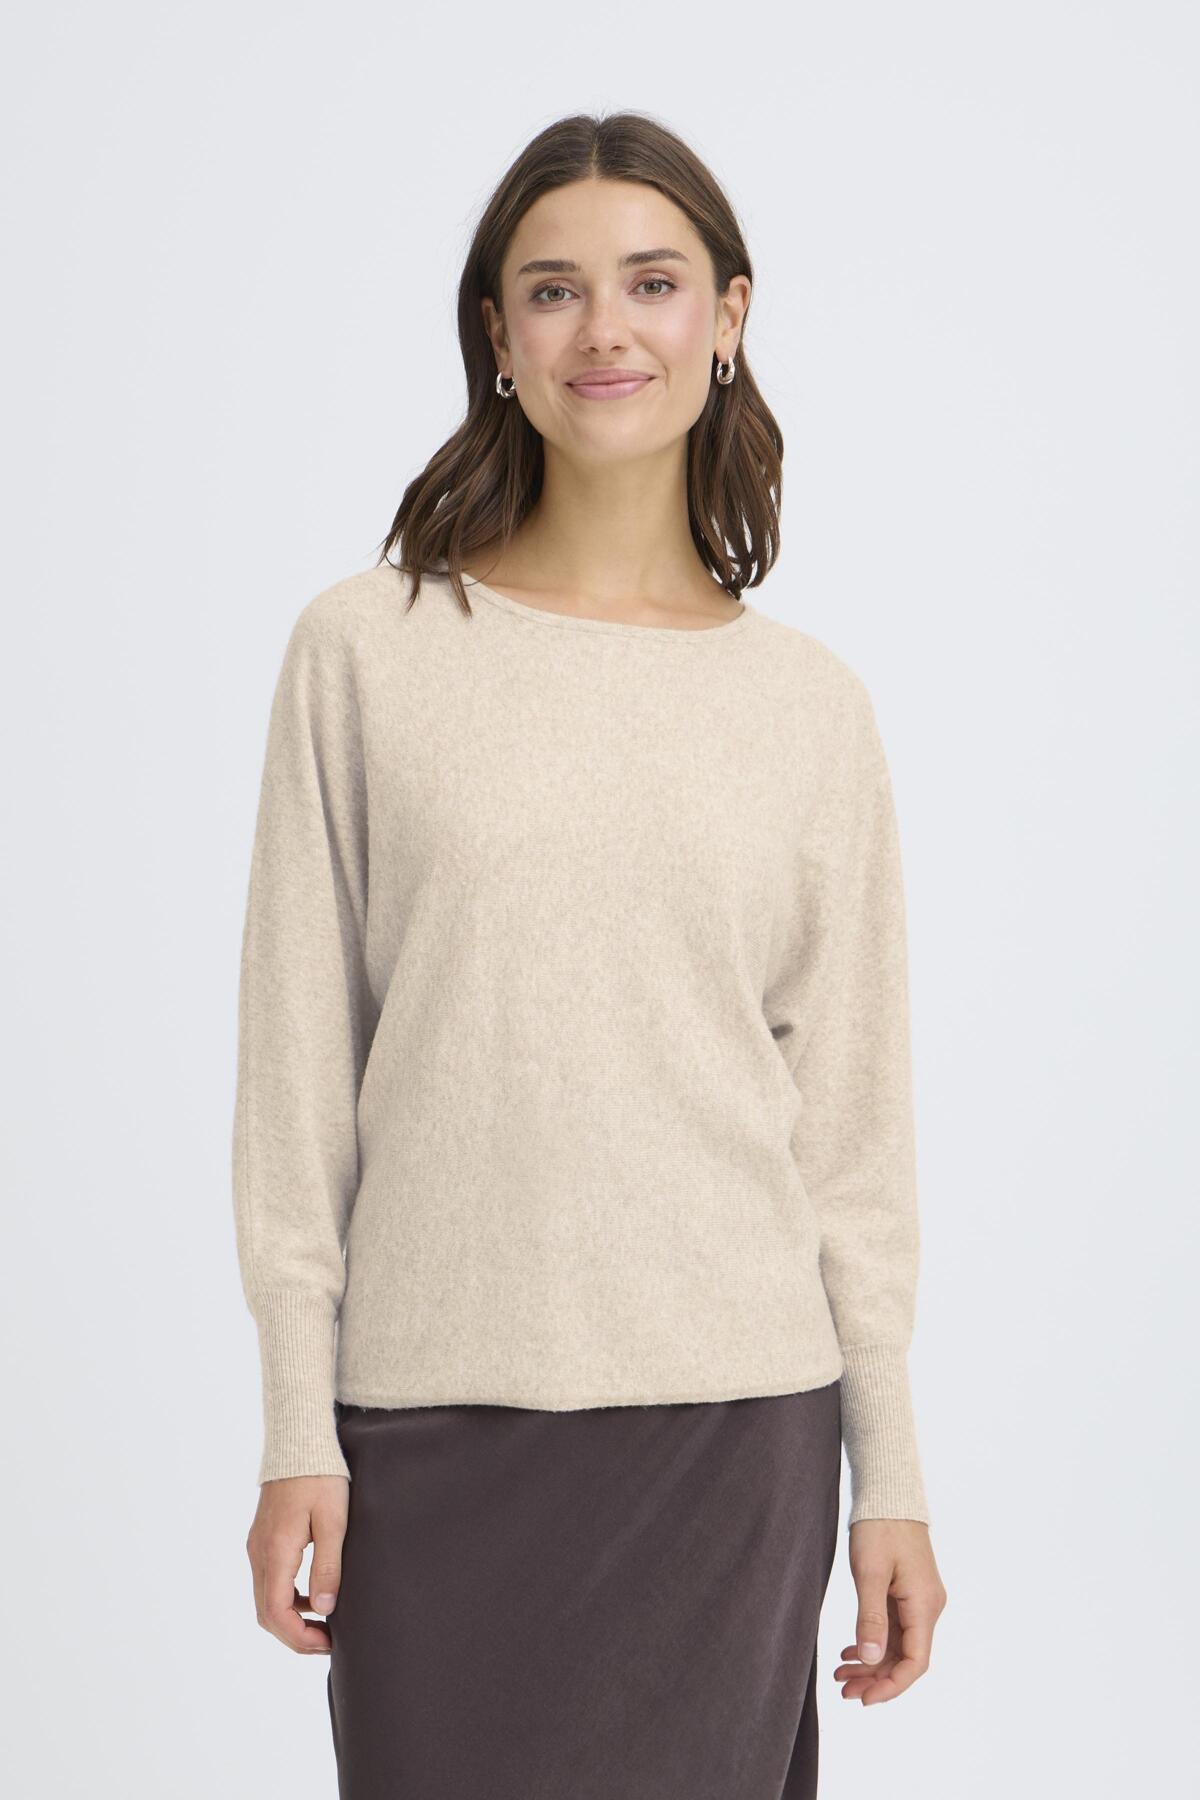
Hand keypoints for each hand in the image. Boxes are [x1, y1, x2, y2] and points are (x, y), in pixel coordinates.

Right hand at [245, 1475, 348, 1653]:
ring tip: (324, 1624)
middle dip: (294, 1635)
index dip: (299, 1637)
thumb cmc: (320, 1477)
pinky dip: (287, 1598)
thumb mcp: (333, 1521)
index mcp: (276, 1551)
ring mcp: (258, 1546)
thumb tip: (324, 1609)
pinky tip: (313, 1595)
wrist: (299, 1442)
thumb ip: (328, 1566)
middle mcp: (259, 1552)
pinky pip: (269, 1580)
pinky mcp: (263, 1538)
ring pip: (265, 1598)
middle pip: (266, 1612)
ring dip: (291, 1619)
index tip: (327, 1643)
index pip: (276, 1612)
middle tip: (328, 1642)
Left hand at [835, 1519, 946, 1704]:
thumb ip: (871, 1617)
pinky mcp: (908, 1592)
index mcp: (924, 1605)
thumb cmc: (880, 1527)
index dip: (891, 1686)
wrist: (889, 1492)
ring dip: (872, 1663)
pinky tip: (851, 1652)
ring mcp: (919, 1600)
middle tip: (843, 1691)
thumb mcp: (870, 1572)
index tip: (863, 1699)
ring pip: (898, 1645)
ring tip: (841, 1675)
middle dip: (876, 1679)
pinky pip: (894, 1628)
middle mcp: (928, 1607)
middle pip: (906, 1658)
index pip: (915, 1662)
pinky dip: (874, 1643)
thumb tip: (872, 1659)